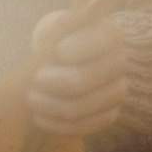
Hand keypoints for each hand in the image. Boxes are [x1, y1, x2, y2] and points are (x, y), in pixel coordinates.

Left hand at [27, 7, 128, 138]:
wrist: (63, 63)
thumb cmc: (58, 39)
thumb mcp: (57, 25)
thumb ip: (61, 26)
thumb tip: (67, 25)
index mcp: (110, 34)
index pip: (97, 42)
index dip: (77, 48)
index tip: (58, 50)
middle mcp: (119, 63)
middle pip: (82, 80)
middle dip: (52, 82)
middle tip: (35, 79)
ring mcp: (117, 91)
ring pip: (78, 107)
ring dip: (49, 105)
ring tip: (32, 98)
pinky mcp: (110, 115)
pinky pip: (82, 126)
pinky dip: (56, 124)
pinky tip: (39, 117)